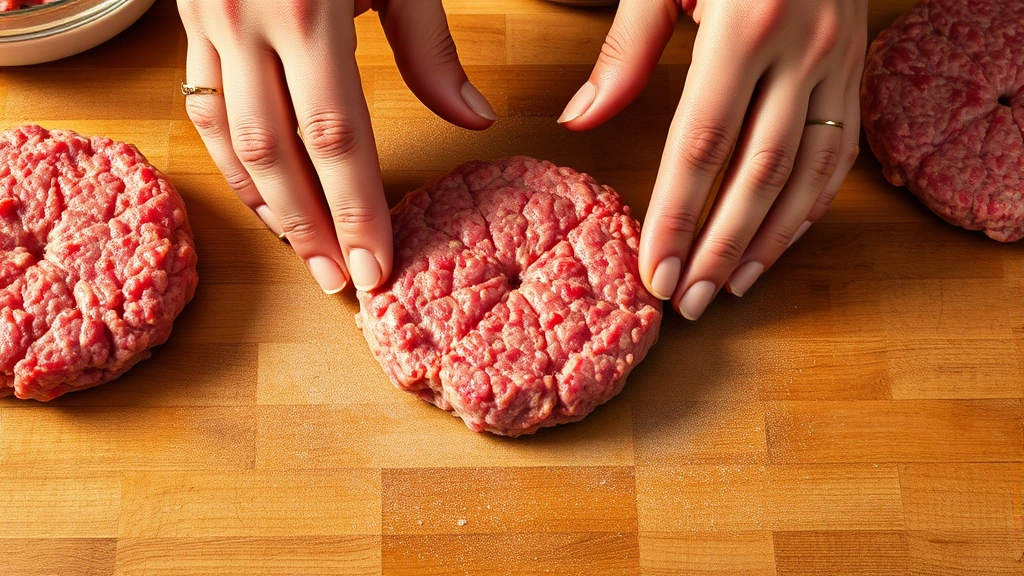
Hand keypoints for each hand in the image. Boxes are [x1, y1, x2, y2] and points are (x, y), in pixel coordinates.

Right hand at [178, 0, 495, 292]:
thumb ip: (431, 47)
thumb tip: (473, 121)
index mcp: (308, 9)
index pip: (336, 137)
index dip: (357, 209)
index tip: (378, 267)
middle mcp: (246, 23)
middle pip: (277, 154)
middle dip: (312, 228)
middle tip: (342, 286)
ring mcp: (207, 23)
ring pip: (230, 142)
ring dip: (269, 209)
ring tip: (306, 258)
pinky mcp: (188, 23)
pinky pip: (201, 109)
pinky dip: (230, 165)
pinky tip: (262, 201)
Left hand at [559, 0, 865, 318]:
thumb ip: (625, 49)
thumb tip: (582, 119)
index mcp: (744, 25)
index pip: (701, 146)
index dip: (677, 218)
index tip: (655, 272)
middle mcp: (801, 49)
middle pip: (756, 173)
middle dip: (721, 247)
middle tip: (689, 303)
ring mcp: (839, 59)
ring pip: (808, 172)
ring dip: (770, 240)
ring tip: (733, 288)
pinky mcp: (857, 64)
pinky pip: (843, 148)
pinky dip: (814, 203)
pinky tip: (784, 239)